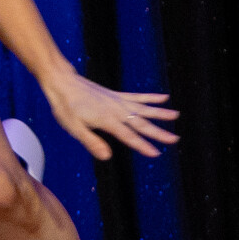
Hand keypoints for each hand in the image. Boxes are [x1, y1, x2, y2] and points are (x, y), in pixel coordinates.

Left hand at [42, 66, 179, 160]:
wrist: (62, 82)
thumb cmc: (65, 107)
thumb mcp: (74, 128)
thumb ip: (91, 142)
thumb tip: (108, 157)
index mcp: (107, 120)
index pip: (129, 136)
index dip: (143, 146)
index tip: (157, 154)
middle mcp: (116, 110)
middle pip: (141, 123)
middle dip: (159, 132)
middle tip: (175, 139)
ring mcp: (118, 101)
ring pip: (144, 108)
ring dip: (160, 113)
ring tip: (176, 115)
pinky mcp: (116, 95)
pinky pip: (137, 96)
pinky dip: (151, 97)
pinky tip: (164, 97)